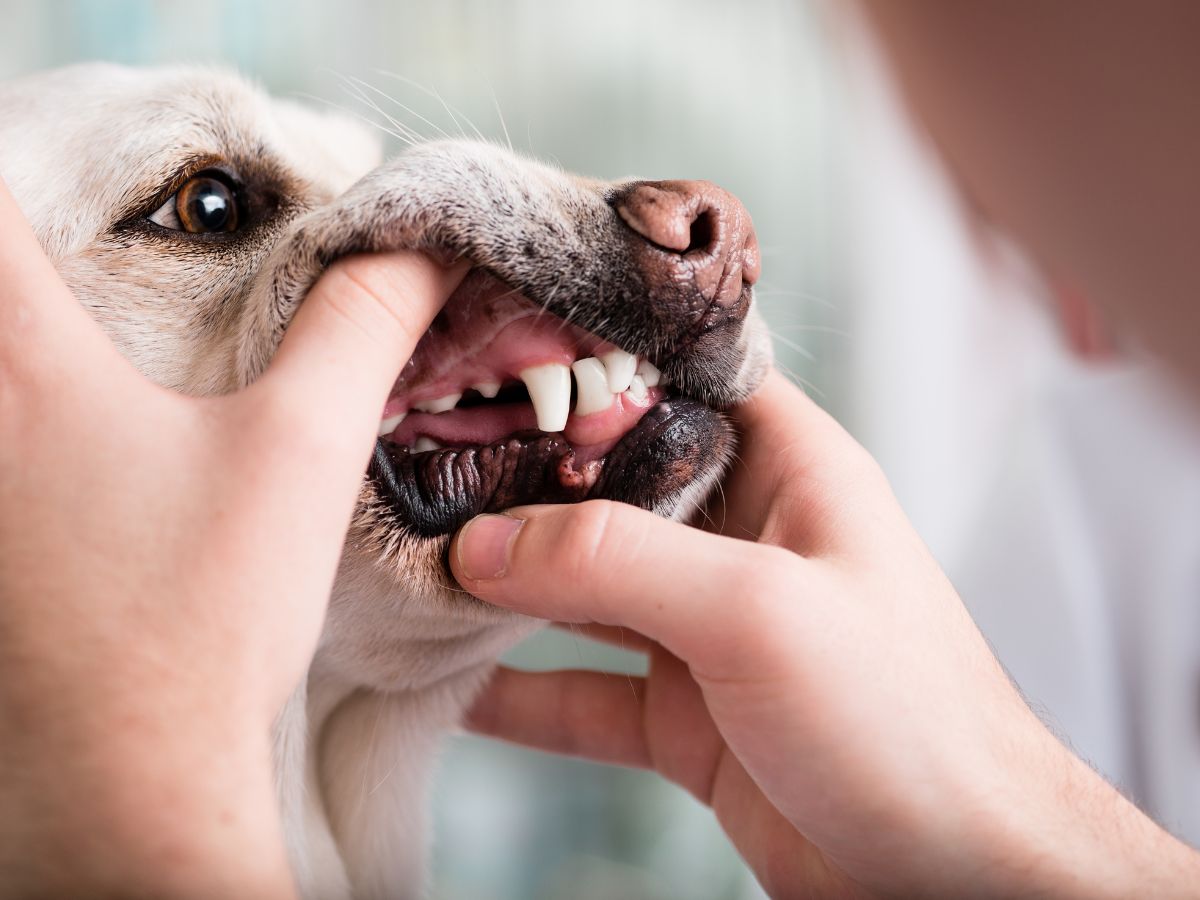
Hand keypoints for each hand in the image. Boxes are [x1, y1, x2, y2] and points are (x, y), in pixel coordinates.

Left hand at [0, 180, 465, 897]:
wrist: (130, 778)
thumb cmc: (204, 617)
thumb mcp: (302, 449)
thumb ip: (360, 327)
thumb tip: (419, 249)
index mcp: (24, 361)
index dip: (25, 187)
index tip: (78, 203)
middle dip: (30, 268)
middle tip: (83, 281)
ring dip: (30, 350)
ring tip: (103, 395)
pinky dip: (25, 426)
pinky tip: (74, 473)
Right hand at [451, 370, 1199, 897]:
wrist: (955, 876)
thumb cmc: (907, 721)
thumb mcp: (758, 611)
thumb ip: (616, 562)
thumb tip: (484, 544)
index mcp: (790, 471)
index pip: (683, 381)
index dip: (598, 361)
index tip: (499, 352)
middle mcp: (746, 539)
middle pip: (615, 487)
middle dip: (526, 482)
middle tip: (425, 467)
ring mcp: (711, 630)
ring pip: (588, 591)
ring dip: (510, 589)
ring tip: (418, 573)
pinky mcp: (689, 715)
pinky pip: (585, 691)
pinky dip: (522, 693)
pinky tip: (454, 689)